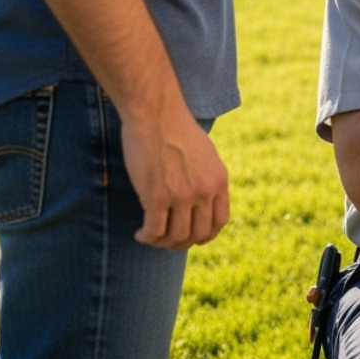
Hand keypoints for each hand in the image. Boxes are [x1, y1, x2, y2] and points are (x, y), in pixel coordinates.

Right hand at [118, 107, 229, 249]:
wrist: (157, 115)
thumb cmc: (176, 132)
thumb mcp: (206, 156)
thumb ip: (207, 179)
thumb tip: (202, 203)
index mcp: (219, 181)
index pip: (220, 222)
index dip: (205, 236)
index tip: (190, 237)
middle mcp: (205, 191)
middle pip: (198, 235)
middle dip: (181, 243)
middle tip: (165, 240)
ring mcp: (183, 195)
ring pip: (176, 237)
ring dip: (162, 243)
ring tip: (150, 236)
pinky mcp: (158, 196)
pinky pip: (155, 231)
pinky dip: (147, 237)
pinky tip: (140, 233)